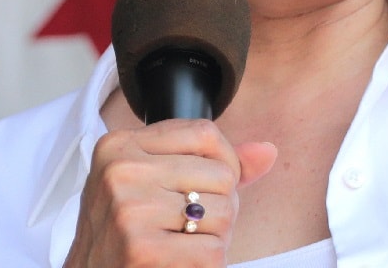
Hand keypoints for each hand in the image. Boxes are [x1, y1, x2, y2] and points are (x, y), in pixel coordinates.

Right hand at [64, 119, 277, 267]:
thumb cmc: (121, 234)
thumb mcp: (148, 184)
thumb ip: (208, 164)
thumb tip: (267, 151)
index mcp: (120, 145)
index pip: (205, 133)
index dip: (225, 163)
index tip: (210, 188)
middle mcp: (121, 171)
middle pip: (221, 175)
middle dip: (219, 207)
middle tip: (188, 228)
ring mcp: (130, 210)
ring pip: (223, 213)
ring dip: (214, 238)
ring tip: (182, 245)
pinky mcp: (142, 249)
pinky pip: (212, 251)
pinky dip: (206, 264)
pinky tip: (178, 262)